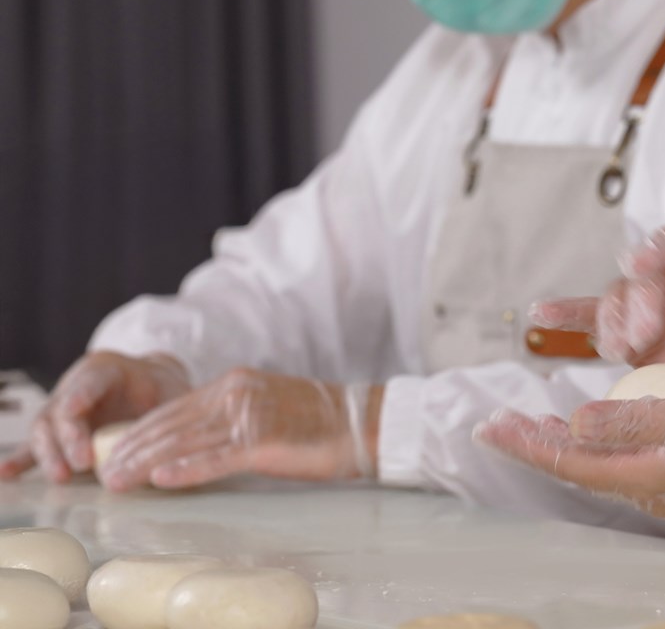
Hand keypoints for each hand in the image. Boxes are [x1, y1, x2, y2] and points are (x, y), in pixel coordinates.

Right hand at [0, 352, 190, 482]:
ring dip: (50, 454)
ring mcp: (61, 410)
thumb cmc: (161, 390)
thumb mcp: (171, 393)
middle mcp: (75, 387)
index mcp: (106, 369)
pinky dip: (21, 461)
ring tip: (61, 476)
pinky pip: (34, 448)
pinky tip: (6, 473)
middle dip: (69, 437)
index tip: (74, 409)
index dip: (81, 394)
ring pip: (45, 430)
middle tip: (82, 462)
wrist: (148, 388)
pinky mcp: (55, 434)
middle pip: (63, 410)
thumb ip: (167, 414)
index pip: (90, 380)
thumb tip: (164, 445)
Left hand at [98, 369, 379, 491]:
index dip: (139, 433)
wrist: (360, 422)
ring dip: (146, 463)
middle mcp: (236, 393)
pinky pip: (216, 459)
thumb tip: (195, 442)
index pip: (174, 409)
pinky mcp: (263, 441)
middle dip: (132, 449)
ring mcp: (249, 416)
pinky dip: (185, 470)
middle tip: (104, 472)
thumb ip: (231, 417)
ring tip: (119, 481)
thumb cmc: (319, 422)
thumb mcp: (266, 407)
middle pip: (172, 424)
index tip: (114, 452)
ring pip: (185, 442)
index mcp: (234, 383)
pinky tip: (161, 480)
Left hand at [476, 390, 664, 519]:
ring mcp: (663, 481)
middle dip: (534, 441)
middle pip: (575, 463)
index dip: (525, 442)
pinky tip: (599, 423)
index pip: (566, 460)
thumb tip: (574, 423)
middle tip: (498, 422)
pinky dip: (598, 436)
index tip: (488, 425)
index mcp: (638, 477)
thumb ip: (626, 422)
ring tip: (536, 422)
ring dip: (562, 440)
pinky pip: (623, 454)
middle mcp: (644, 485)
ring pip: (597, 460)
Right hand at [532, 227, 664, 399]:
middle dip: (635, 303)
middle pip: (638, 277)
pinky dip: (567, 316)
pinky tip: (541, 315)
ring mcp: (646, 307)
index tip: (641, 264)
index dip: (655, 250)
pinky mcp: (630, 338)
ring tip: (618, 349)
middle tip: (643, 336)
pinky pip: (593, 321)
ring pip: (614, 300)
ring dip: (610, 323)